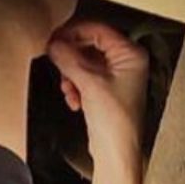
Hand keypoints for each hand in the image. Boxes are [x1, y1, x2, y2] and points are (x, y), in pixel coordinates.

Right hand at [47, 21, 148, 160]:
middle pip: (90, 47)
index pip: (98, 30)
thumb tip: (54, 43)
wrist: (115, 153)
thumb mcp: (88, 83)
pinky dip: (76, 87)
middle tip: (57, 62)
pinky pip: (86, 79)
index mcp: (131, 54)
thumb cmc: (115, 122)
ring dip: (72, 75)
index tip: (55, 38)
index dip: (74, 33)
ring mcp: (117, 78)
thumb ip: (68, 58)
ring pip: (85, 64)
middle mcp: (127, 63)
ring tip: (69, 90)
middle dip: (72, 59)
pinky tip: (75, 100)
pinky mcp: (107, 92)